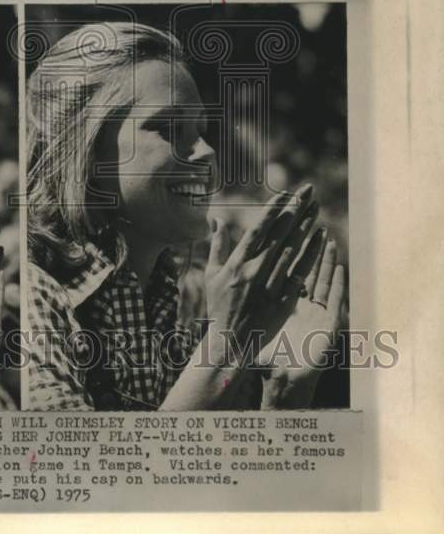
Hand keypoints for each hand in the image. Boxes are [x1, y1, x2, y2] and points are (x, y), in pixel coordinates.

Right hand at [205, 185, 319, 353]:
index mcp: (236, 263)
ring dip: (305, 227)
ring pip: (292, 250)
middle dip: (294, 211)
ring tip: (316, 207)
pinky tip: (320, 237)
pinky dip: (311, 254)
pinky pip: (300, 273)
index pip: (258, 230)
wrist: (230, 342)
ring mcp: (270, 286)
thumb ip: (217, 245)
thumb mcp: (212, 275)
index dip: (273, 211)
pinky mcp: (283, 300)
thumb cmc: (219, 306)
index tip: (285, 193)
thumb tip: (216, 219)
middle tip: (307, 191)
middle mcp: (254, 271)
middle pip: (279, 235)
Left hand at [258, 231, 345, 407]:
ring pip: (320, 279)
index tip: (284, 225)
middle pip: (304, 266)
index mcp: (282, 300)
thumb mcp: (252, 326)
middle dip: (307, 242)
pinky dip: (338, 285)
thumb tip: (230, 293)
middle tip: (310, 220)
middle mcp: (300, 303)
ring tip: (328, 238)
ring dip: (325, 259)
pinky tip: (341, 269)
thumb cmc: (267, 359)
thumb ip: (244, 311)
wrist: (283, 384)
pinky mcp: (327, 325)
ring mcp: (314, 313)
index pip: (284, 266)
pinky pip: (334, 301)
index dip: (285, 245)